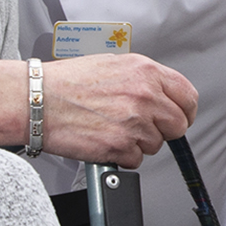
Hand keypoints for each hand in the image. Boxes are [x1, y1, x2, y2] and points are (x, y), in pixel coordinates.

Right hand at [38, 53, 198, 165]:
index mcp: (146, 71)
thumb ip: (144, 79)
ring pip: (156, 145)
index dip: (184, 111)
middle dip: (162, 130)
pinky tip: (103, 139)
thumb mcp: (114, 65)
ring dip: (138, 143)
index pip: (187, 96)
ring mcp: (133, 122)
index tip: (179, 117)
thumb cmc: (67, 82)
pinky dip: (122, 156)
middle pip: (178, 125)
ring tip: (111, 128)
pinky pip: (136, 160)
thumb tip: (162, 97)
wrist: (37, 100)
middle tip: (140, 127)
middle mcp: (144, 95)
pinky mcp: (119, 146)